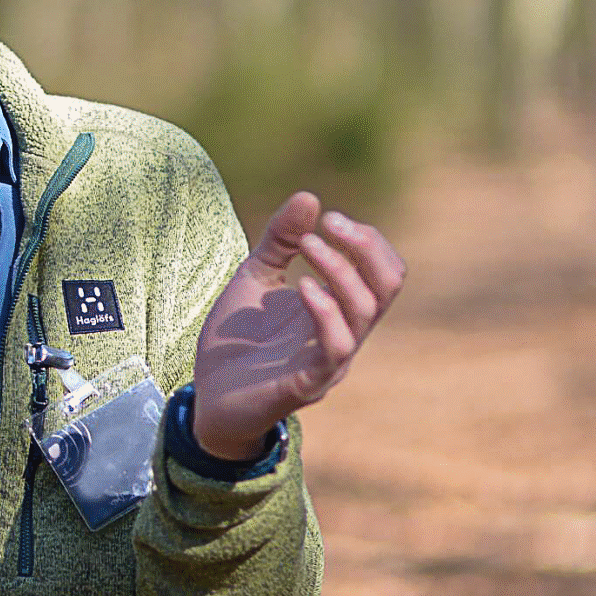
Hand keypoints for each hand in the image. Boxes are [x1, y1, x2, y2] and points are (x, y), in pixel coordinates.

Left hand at [192, 191, 404, 460]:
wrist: (208, 398)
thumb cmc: (238, 341)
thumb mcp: (256, 276)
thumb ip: (281, 240)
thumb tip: (310, 196)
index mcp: (339, 310)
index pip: (384, 271)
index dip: (368, 239)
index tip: (329, 218)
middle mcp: (344, 334)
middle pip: (388, 286)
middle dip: (367, 246)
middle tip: (329, 224)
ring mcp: (329, 361)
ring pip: (364, 312)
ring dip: (340, 270)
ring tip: (309, 246)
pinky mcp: (306, 383)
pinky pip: (335, 348)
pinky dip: (326, 312)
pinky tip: (302, 288)